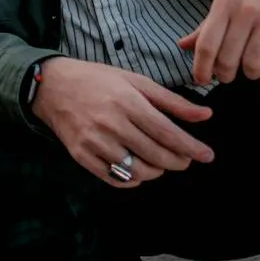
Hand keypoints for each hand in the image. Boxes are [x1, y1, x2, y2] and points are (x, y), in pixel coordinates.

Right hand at [32, 57, 214, 188]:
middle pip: (156, 155)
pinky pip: (115, 179)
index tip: (207, 155)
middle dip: (178, 161)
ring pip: (137, 171)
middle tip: (185, 160)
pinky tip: (138, 170)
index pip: (167, 132)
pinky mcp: (82, 156)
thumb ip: (171, 101)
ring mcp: (94, 142)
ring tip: (160, 163)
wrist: (52, 87)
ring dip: (157, 171)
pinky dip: (133, 180)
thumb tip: (205, 115)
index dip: (191, 147)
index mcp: (127, 102)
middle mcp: (111, 123)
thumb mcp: (136, 81)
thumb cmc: (98, 80)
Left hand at [179, 0, 259, 91]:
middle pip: (229, 59)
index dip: (201, 69)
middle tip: (228, 76)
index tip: (201, 80)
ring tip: (251, 72)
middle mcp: (247, 11)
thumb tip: (182, 46)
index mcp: (225, 3)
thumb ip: (207, 23)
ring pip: (255, 63)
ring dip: (250, 75)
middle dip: (225, 75)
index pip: (206, 45)